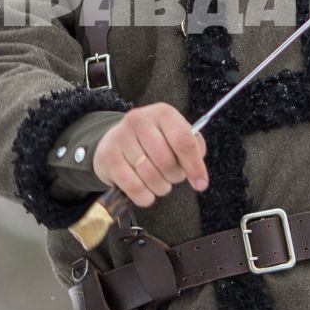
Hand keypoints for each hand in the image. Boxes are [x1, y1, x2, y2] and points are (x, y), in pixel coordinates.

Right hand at [93, 103, 208, 207]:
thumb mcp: (174, 135)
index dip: (195, 166)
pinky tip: (145, 191)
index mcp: (162, 113)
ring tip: (159, 182)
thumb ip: (192, 148)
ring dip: (160, 187)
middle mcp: (139, 121)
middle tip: (173, 176)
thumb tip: (198, 175)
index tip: (201, 183)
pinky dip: (145, 196)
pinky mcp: (108, 158)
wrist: (114, 141)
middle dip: (175, 176)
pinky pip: (134, 187)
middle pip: (166, 161)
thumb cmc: (153, 140)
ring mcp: (121, 138)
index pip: (183, 141)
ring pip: (150, 176)